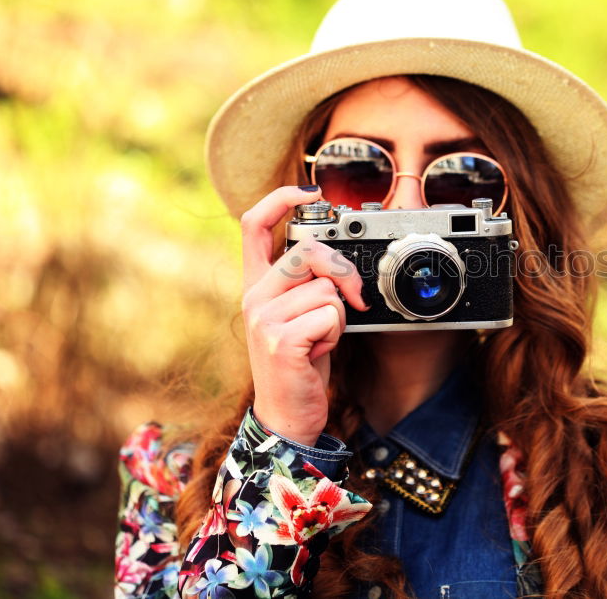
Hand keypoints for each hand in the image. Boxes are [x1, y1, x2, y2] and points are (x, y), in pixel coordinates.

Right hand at [240, 186, 367, 445]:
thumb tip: (337, 260)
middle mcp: (254, 296)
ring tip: (320, 339)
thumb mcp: (299, 316)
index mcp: (257, 285)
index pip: (254, 224)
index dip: (281, 198)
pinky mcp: (279, 339)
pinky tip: (317, 353)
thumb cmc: (300, 365)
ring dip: (338, 316)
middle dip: (342, 272)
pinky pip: (329, 316)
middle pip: (307, 252)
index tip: (309, 191)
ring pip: (326, 289)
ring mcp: (263, 318)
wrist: (287, 416)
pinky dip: (335, 335)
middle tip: (352, 299)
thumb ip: (306, 284)